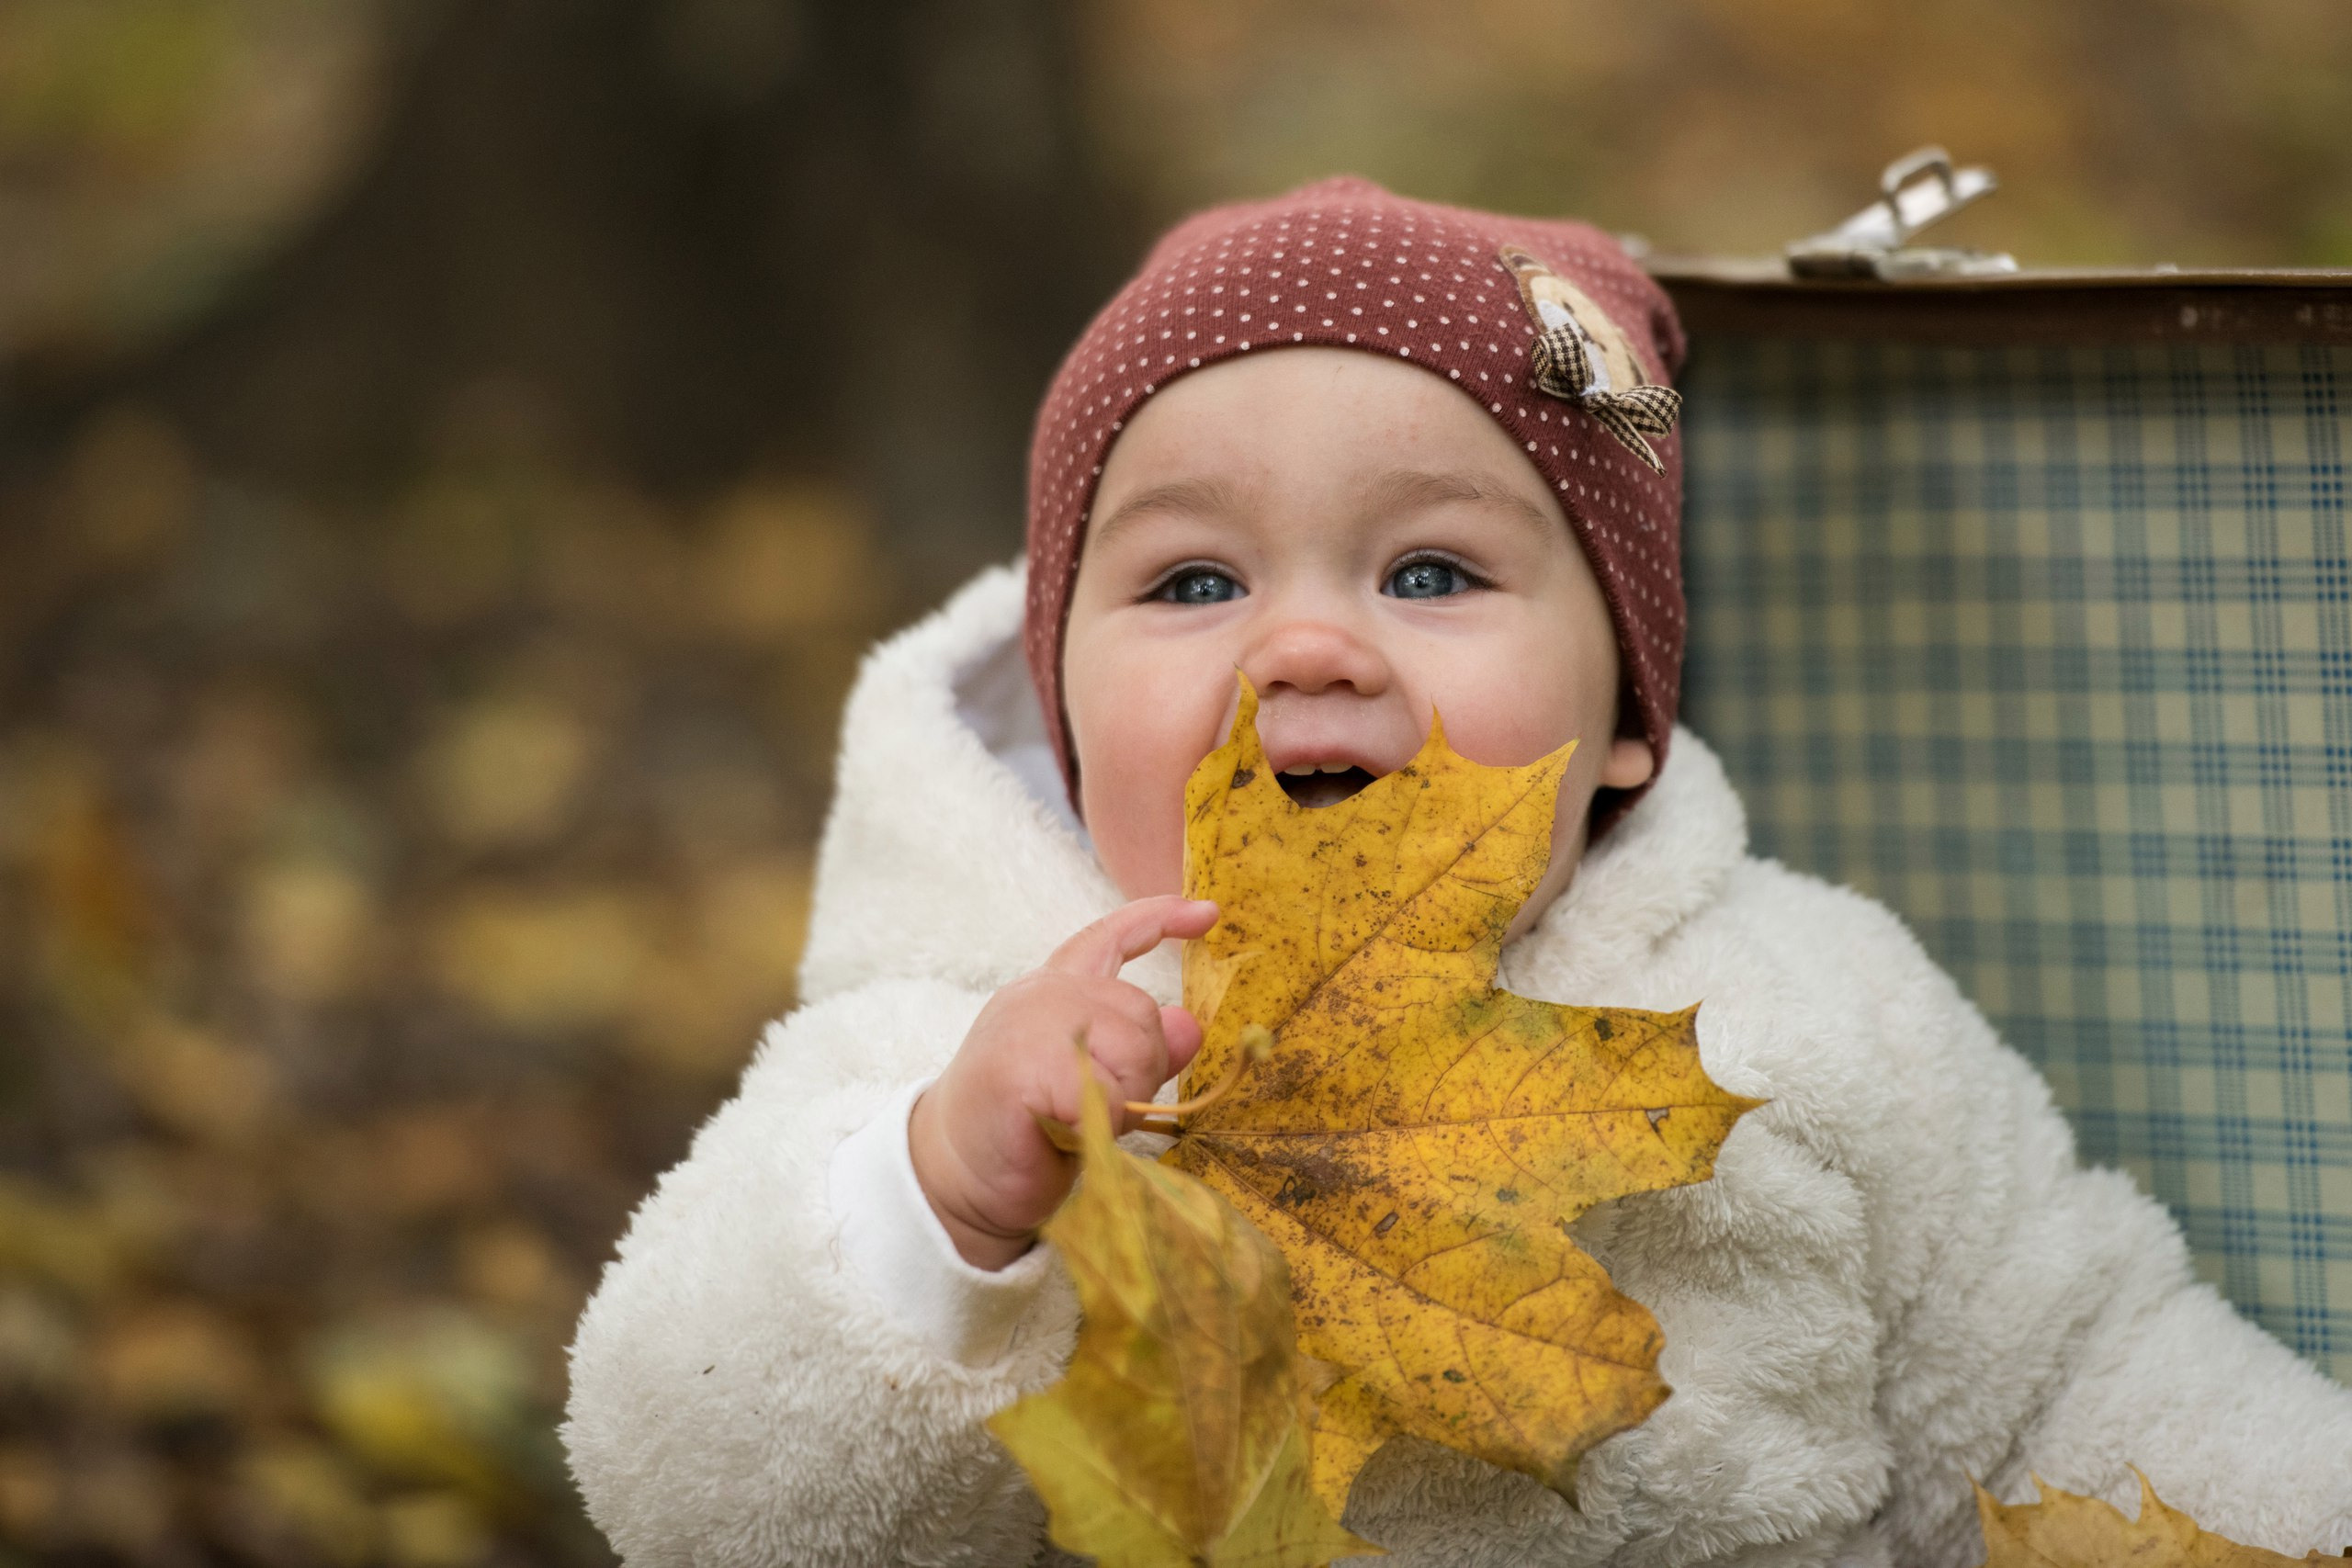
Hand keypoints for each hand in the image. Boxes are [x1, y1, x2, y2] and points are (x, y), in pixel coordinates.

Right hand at [908, 895, 1217, 1268]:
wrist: (954, 1179)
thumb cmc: (1027, 1133)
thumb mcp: (1097, 1085)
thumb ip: (1140, 1051)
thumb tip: (1191, 1024)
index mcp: (1055, 990)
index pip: (1110, 937)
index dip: (1161, 919)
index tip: (1207, 912)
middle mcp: (1042, 993)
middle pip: (1144, 1016)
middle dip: (1140, 1073)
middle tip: (1092, 1110)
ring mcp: (1029, 1022)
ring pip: (1136, 1053)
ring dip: (1121, 1103)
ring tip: (1073, 1121)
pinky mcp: (1023, 1065)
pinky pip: (1108, 1095)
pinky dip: (1100, 1126)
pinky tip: (1061, 1133)